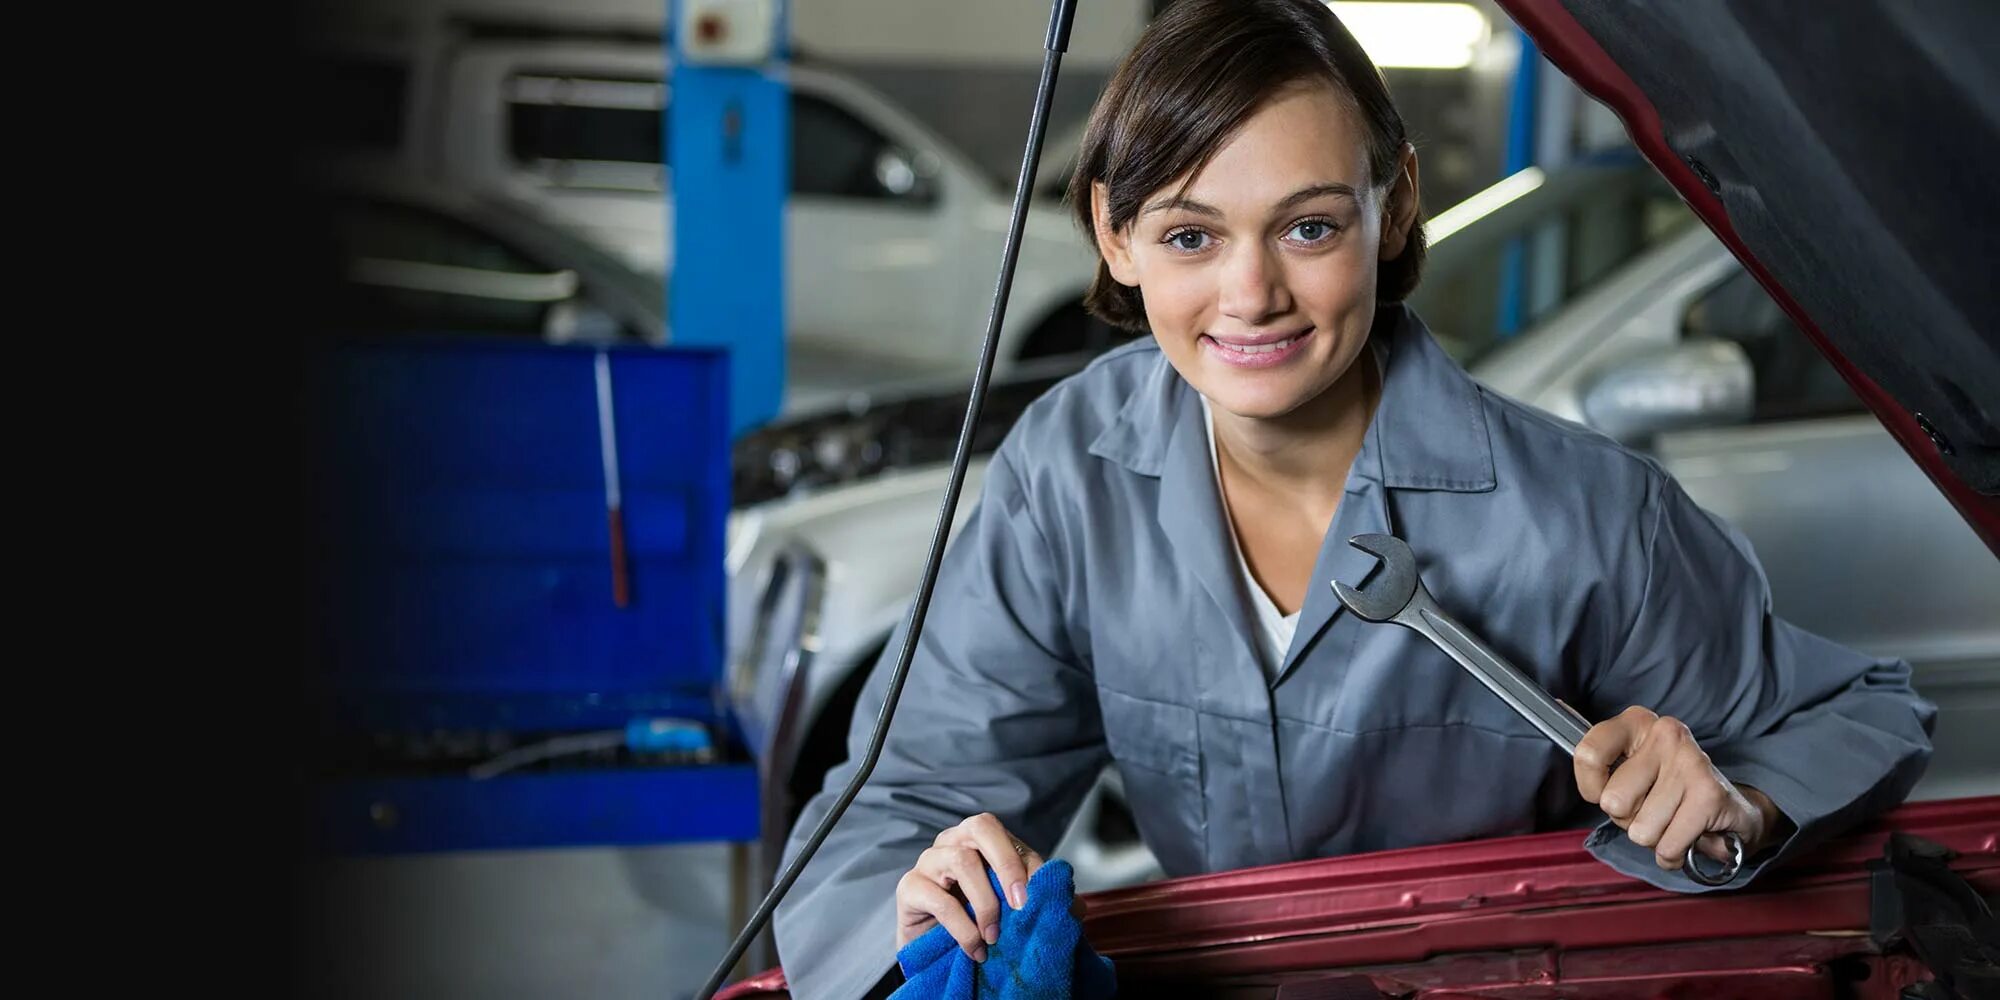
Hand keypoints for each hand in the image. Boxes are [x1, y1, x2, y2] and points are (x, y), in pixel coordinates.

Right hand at [894, 813, 1042, 960]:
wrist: (937, 953)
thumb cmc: (977, 921)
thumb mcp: (1012, 907)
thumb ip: (1037, 896)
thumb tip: (1071, 901)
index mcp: (978, 839)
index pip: (1001, 832)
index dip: (1019, 861)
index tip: (1034, 900)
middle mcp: (952, 841)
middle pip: (979, 827)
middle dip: (1006, 864)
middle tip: (1019, 906)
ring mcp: (928, 861)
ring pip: (961, 860)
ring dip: (985, 903)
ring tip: (993, 936)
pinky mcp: (909, 888)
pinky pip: (940, 900)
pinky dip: (964, 928)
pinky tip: (975, 949)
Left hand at [1573, 706, 1784, 869]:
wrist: (1732, 810)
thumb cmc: (1668, 789)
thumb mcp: (1629, 766)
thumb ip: (1597, 756)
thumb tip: (1556, 706)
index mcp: (1636, 722)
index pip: (1588, 753)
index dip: (1590, 786)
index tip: (1603, 790)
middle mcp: (1665, 733)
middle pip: (1612, 801)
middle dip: (1627, 818)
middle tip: (1652, 807)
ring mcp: (1689, 762)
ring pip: (1640, 829)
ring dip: (1653, 837)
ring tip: (1671, 820)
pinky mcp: (1710, 795)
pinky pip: (1667, 846)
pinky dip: (1672, 854)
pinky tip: (1686, 837)